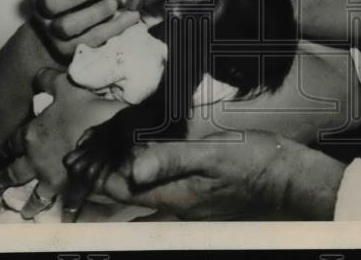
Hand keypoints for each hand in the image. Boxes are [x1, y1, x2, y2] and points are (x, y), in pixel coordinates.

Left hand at [0, 67, 126, 217]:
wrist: (110, 135)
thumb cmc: (86, 108)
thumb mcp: (65, 86)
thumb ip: (47, 81)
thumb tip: (36, 77)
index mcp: (31, 135)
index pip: (11, 143)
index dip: (7, 147)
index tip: (4, 153)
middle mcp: (36, 160)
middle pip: (16, 172)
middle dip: (7, 178)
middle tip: (1, 184)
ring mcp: (52, 178)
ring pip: (34, 195)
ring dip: (29, 203)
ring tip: (26, 210)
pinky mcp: (70, 190)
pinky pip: (64, 205)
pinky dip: (63, 212)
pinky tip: (63, 217)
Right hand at [23, 0, 138, 61]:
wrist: (58, 36)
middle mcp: (42, 11)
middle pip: (52, 3)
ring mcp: (54, 32)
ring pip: (68, 26)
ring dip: (94, 14)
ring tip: (113, 3)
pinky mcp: (71, 49)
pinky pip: (91, 41)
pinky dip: (113, 29)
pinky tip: (130, 16)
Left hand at [101, 131, 345, 219]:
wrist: (288, 179)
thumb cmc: (254, 162)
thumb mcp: (213, 155)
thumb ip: (171, 159)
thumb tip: (132, 170)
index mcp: (176, 196)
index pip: (124, 190)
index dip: (97, 177)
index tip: (73, 164)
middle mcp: (178, 205)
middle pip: (129, 196)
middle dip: (103, 180)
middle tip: (78, 163)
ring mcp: (190, 204)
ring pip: (144, 194)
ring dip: (121, 180)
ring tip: (100, 165)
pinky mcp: (201, 197)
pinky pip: (162, 190)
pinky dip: (144, 178)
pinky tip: (142, 168)